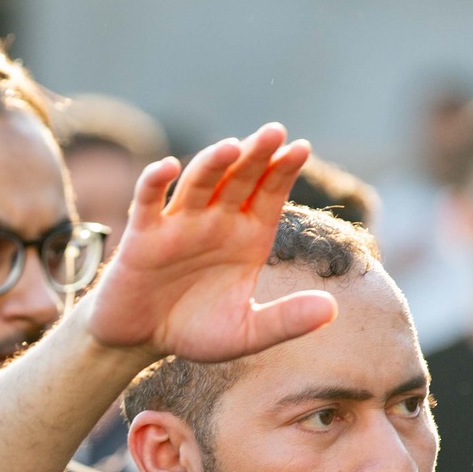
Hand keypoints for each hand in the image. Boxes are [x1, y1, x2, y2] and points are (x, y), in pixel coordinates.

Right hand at [79, 123, 338, 362]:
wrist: (141, 340)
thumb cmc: (194, 329)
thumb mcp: (245, 333)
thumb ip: (286, 320)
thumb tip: (332, 310)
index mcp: (247, 236)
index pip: (270, 194)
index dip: (284, 170)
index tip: (301, 148)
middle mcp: (216, 221)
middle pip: (239, 178)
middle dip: (256, 155)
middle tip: (274, 131)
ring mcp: (179, 223)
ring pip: (198, 183)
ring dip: (213, 163)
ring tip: (232, 146)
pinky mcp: (142, 235)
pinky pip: (148, 202)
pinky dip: (154, 182)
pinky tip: (167, 167)